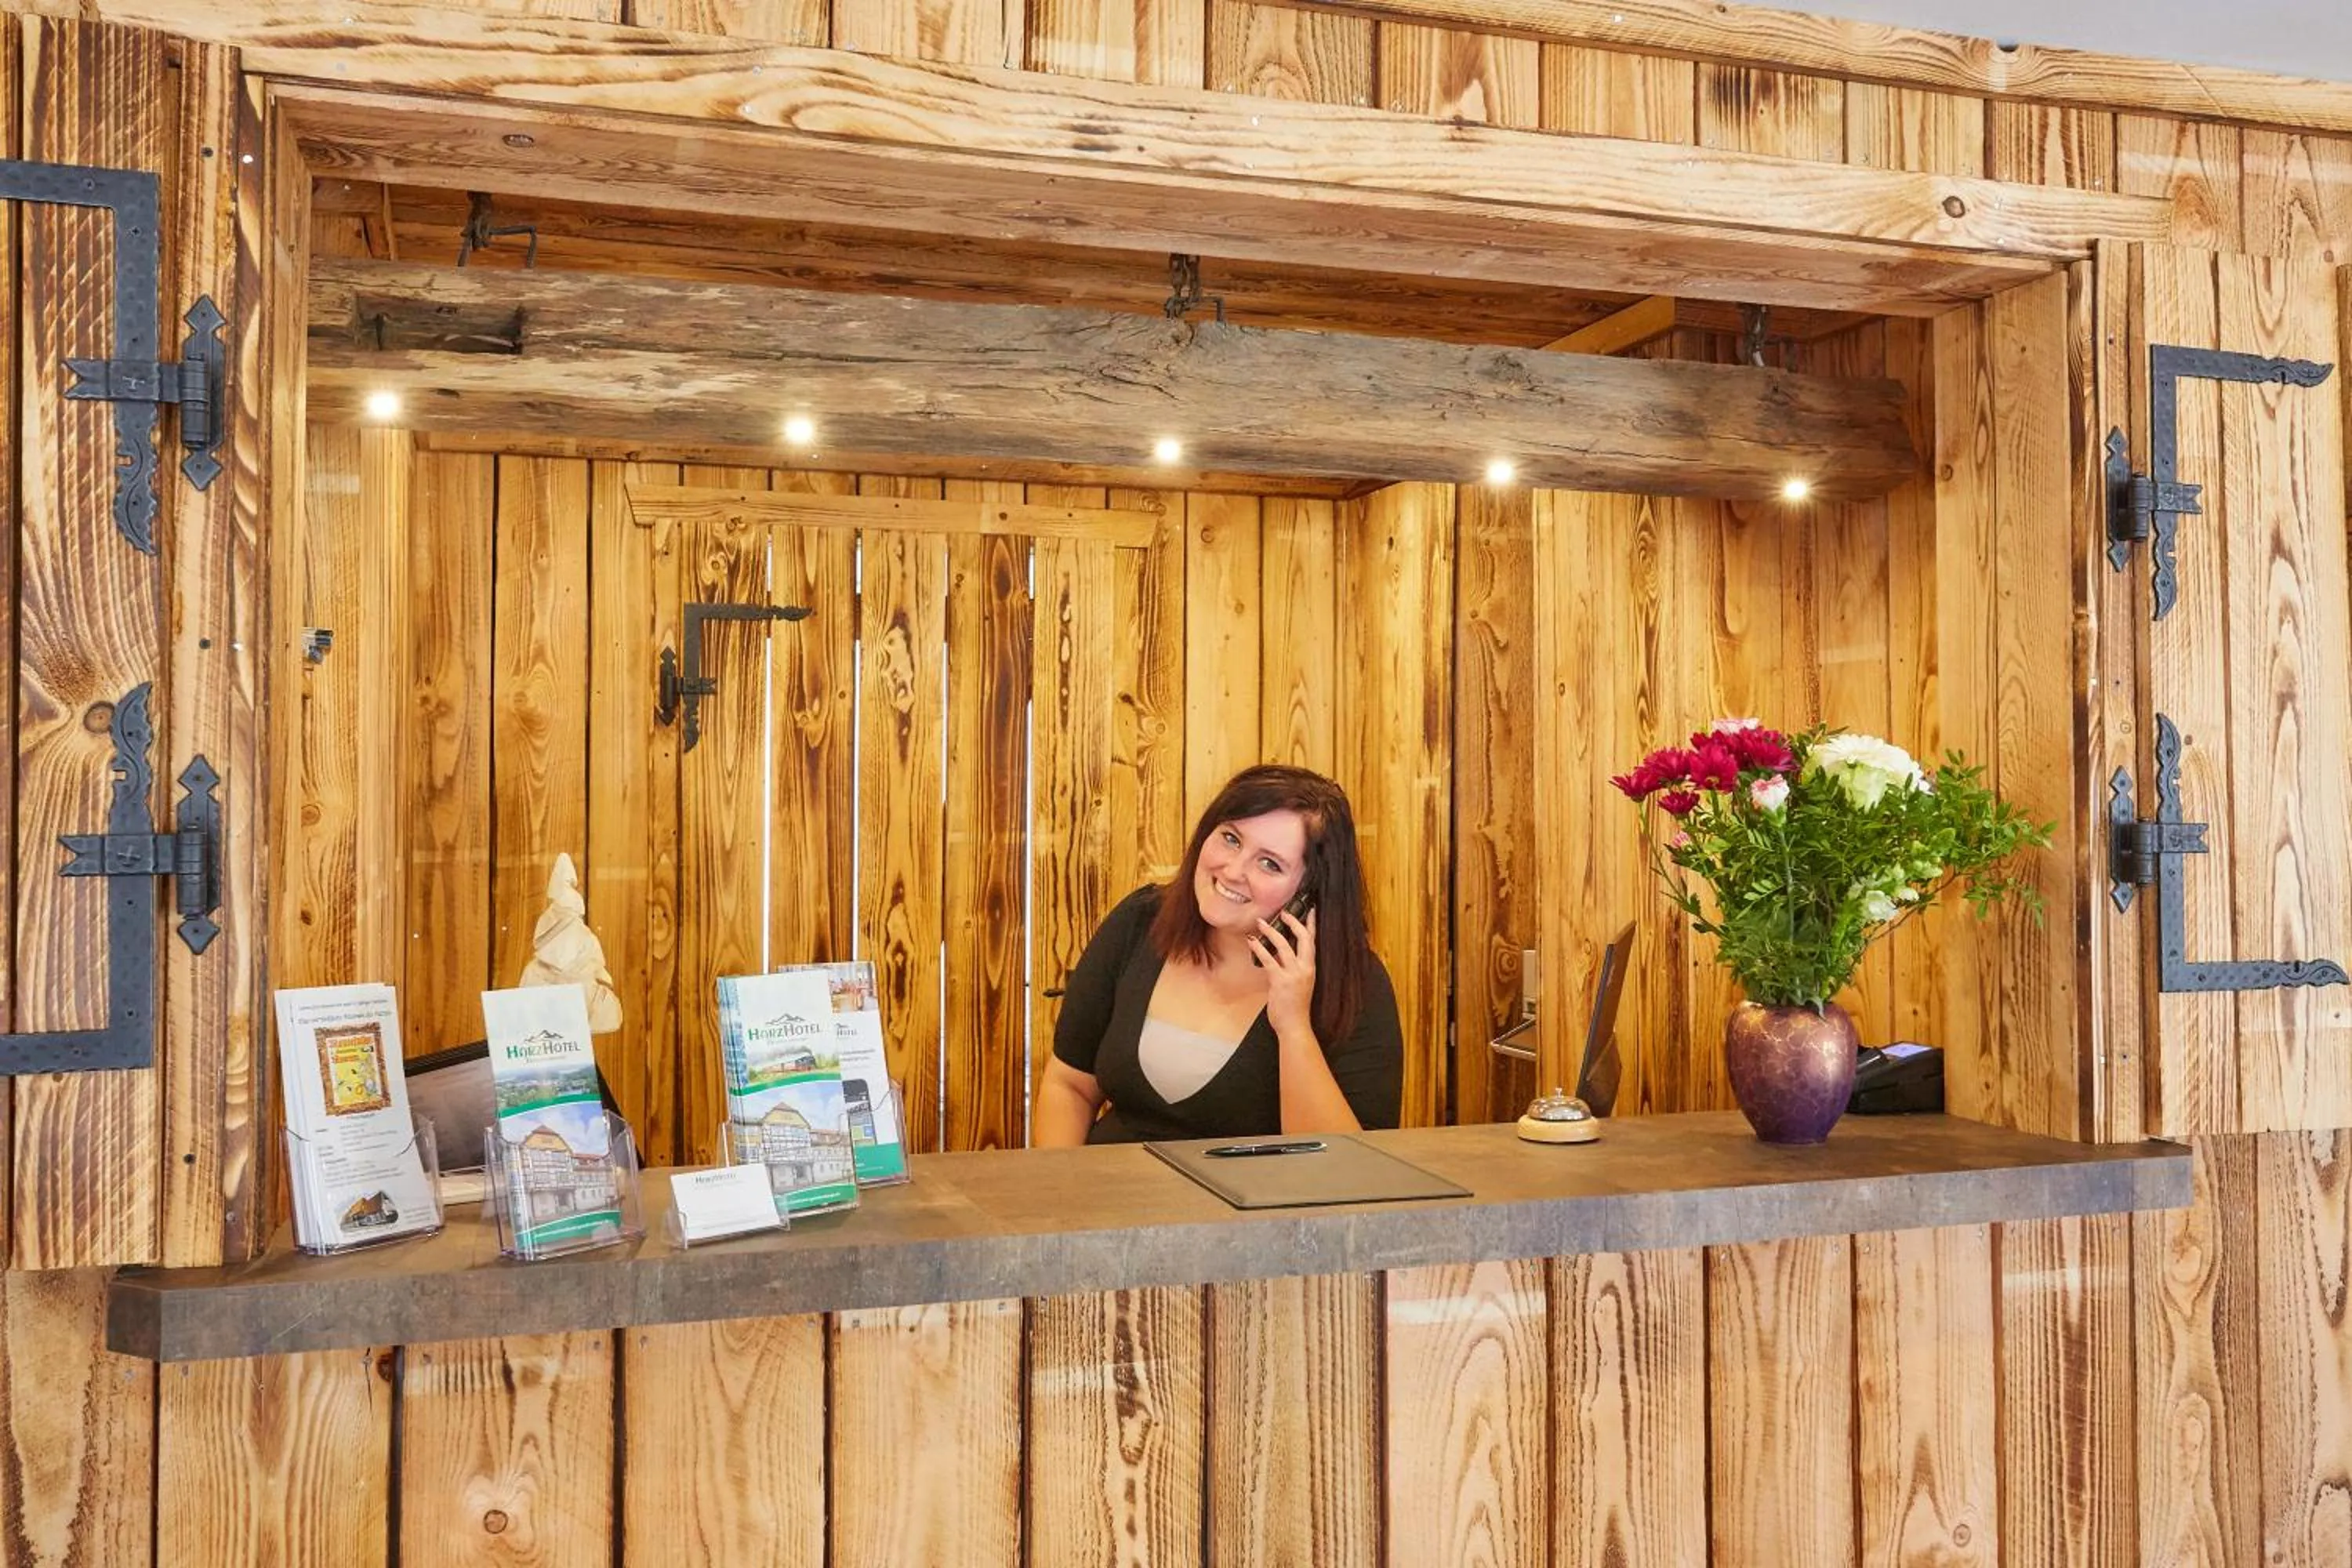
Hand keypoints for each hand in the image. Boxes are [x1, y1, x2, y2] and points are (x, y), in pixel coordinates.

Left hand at [1251, 908, 1317, 1041]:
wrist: (1295, 1026)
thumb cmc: (1296, 1008)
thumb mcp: (1299, 984)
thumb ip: (1292, 969)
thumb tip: (1279, 957)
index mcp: (1311, 968)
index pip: (1313, 941)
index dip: (1311, 924)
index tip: (1310, 910)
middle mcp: (1305, 968)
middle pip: (1303, 938)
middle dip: (1293, 922)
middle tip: (1283, 912)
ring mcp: (1293, 974)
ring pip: (1283, 945)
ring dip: (1271, 931)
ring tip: (1260, 922)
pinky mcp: (1280, 981)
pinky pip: (1268, 960)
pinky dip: (1259, 948)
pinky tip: (1251, 941)